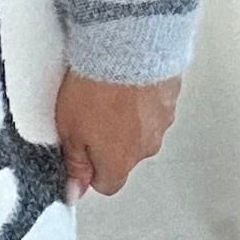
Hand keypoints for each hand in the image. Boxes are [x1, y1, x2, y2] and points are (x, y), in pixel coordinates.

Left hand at [56, 67, 180, 201]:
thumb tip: (75, 191)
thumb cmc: (96, 87)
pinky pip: (154, 105)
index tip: (79, 151)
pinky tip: (126, 80)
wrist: (126, 48)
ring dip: (127, 118)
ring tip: (107, 93)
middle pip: (125, 156)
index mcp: (120, 161)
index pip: (107, 184)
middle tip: (89, 114)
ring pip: (141, 130)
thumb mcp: (68, 129)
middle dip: (109, 141)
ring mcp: (162, 122)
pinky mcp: (171, 96)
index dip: (90, 169)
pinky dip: (142, 97)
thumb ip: (74, 164)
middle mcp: (145, 148)